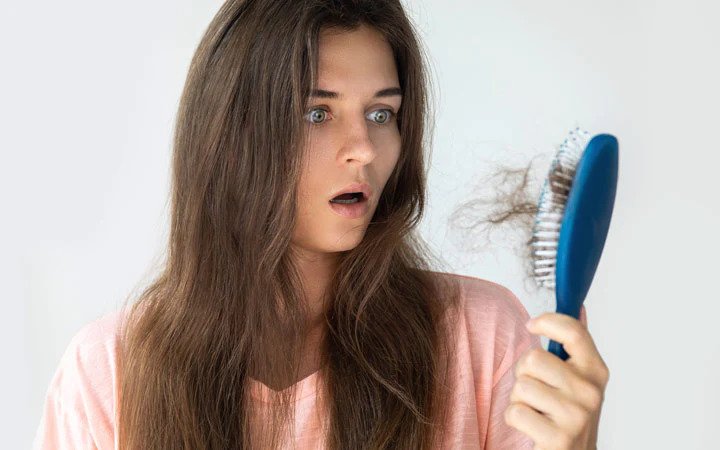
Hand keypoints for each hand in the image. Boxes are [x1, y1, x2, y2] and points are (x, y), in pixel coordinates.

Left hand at [504, 312, 609, 449]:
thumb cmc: (568, 417)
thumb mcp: (578, 381)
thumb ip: (576, 347)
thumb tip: (579, 309)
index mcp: (596, 372)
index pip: (574, 331)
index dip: (548, 321)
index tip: (532, 325)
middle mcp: (590, 392)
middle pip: (533, 359)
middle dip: (523, 373)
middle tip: (536, 390)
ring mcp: (576, 416)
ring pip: (521, 385)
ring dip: (518, 399)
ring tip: (536, 410)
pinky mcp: (558, 438)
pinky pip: (514, 411)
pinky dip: (515, 419)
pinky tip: (532, 426)